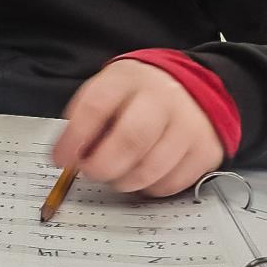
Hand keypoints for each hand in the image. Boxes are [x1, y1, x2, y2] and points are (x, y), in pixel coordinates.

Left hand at [52, 60, 222, 197]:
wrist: (192, 88)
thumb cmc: (139, 93)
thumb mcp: (109, 89)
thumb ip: (87, 118)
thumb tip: (67, 155)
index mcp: (128, 79)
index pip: (96, 106)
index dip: (74, 138)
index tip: (61, 159)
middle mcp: (162, 98)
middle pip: (131, 139)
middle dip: (103, 165)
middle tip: (91, 172)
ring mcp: (188, 125)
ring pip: (152, 168)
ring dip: (125, 181)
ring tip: (116, 174)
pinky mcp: (205, 150)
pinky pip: (172, 183)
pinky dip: (150, 188)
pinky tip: (142, 176)